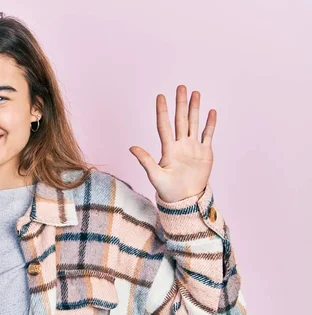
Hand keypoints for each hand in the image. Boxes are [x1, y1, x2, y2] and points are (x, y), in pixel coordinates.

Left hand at [129, 85, 214, 202]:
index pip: (164, 126)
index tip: (160, 96)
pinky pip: (207, 135)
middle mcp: (180, 145)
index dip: (162, 111)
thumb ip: (145, 160)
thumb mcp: (155, 175)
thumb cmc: (168, 190)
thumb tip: (131, 148)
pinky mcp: (205, 153)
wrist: (185, 200)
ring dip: (194, 108)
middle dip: (181, 103)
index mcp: (168, 149)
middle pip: (180, 120)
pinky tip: (211, 111)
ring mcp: (193, 148)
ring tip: (195, 93)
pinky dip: (210, 124)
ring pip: (193, 123)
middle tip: (181, 86)